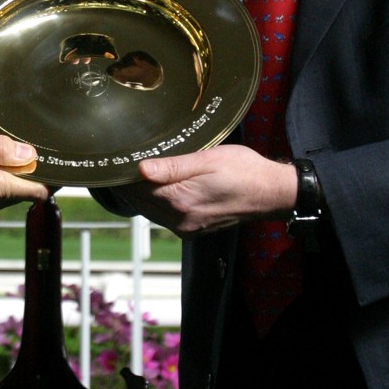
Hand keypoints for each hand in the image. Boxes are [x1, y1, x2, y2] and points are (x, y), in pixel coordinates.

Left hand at [117, 145, 297, 235]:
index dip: (124, 174)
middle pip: (140, 202)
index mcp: (180, 201)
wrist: (271, 193)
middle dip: (128, 184)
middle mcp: (179, 220)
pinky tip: (155, 187)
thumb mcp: (207, 160)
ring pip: (150, 210)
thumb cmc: (244, 171)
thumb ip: (172, 166)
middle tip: (121, 162)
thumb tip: (140, 168)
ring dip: (140, 194)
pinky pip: (164, 216)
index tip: (116, 159)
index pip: (136, 189)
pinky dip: (155, 202)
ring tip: (134, 172)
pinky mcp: (192, 229)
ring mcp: (186, 227)